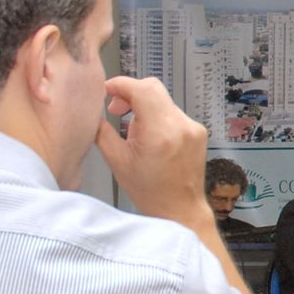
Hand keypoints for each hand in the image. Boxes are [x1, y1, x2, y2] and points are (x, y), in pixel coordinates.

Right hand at [95, 76, 210, 227]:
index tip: (106, 91)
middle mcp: (181, 125)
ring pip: (163, 101)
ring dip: (144, 107)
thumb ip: (103, 130)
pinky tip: (151, 138)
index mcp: (160, 131)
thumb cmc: (147, 189)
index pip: (142, 89)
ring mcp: (194, 127)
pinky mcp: (198, 132)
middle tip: (116, 111)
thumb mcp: (116, 160)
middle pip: (153, 89)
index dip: (120, 85)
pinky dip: (158, 117)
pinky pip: (173, 113)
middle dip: (130, 94)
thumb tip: (94, 110)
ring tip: (134, 132)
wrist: (179, 208)